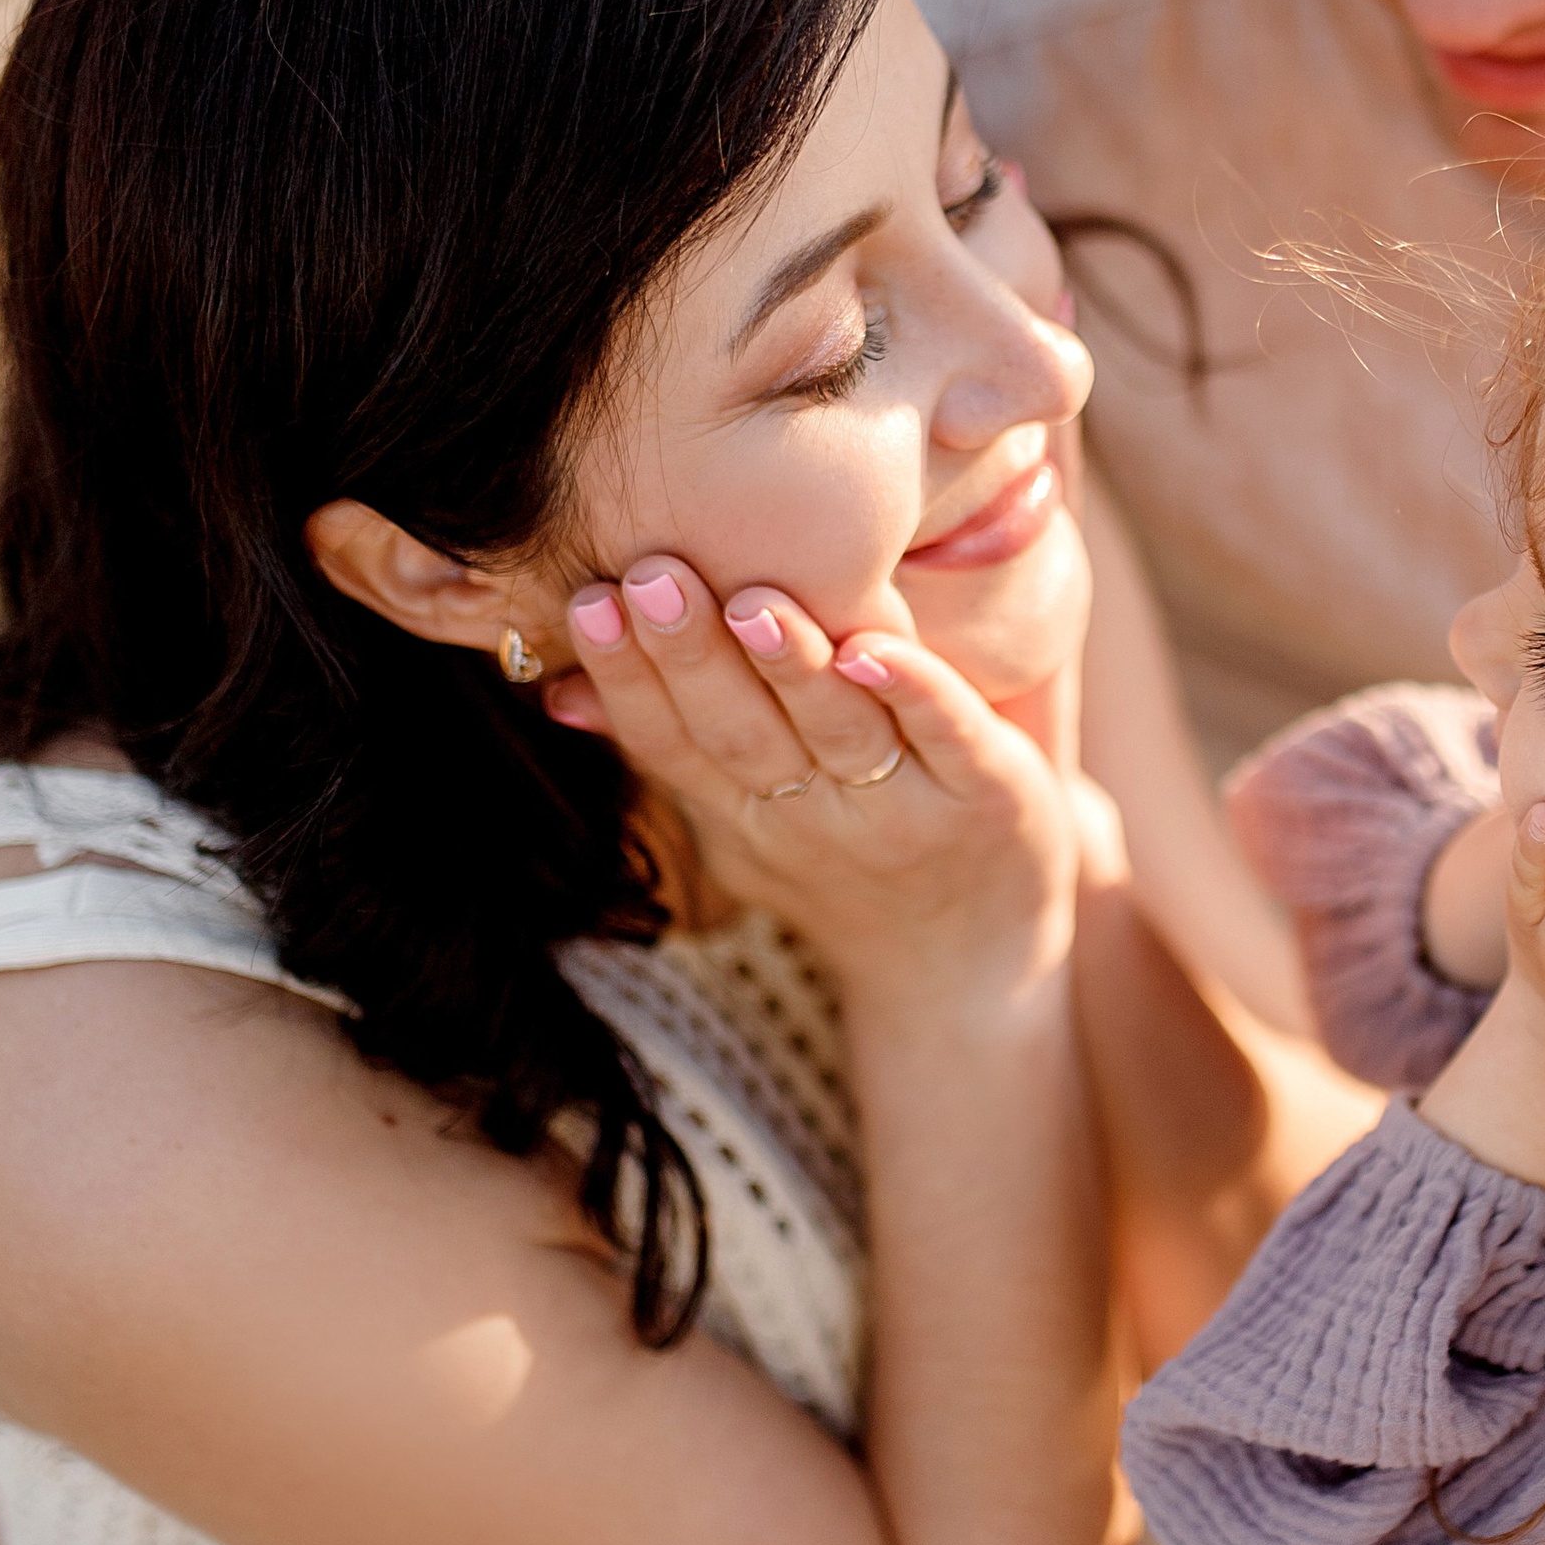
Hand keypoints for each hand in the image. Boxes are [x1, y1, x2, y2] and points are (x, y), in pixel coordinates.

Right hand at [557, 558, 1079, 1012]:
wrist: (968, 967)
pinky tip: (875, 650)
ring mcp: (902, 811)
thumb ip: (671, 752)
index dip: (629, 678)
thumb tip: (556, 688)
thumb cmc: (845, 866)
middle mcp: (816, 820)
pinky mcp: (987, 796)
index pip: (672, 744)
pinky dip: (914, 692)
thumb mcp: (741, 824)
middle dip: (693, 657)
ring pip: (837, 733)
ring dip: (792, 668)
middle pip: (742, 736)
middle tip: (652, 576)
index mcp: (747, 817)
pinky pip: (949, 737)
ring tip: (752, 601)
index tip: (590, 598)